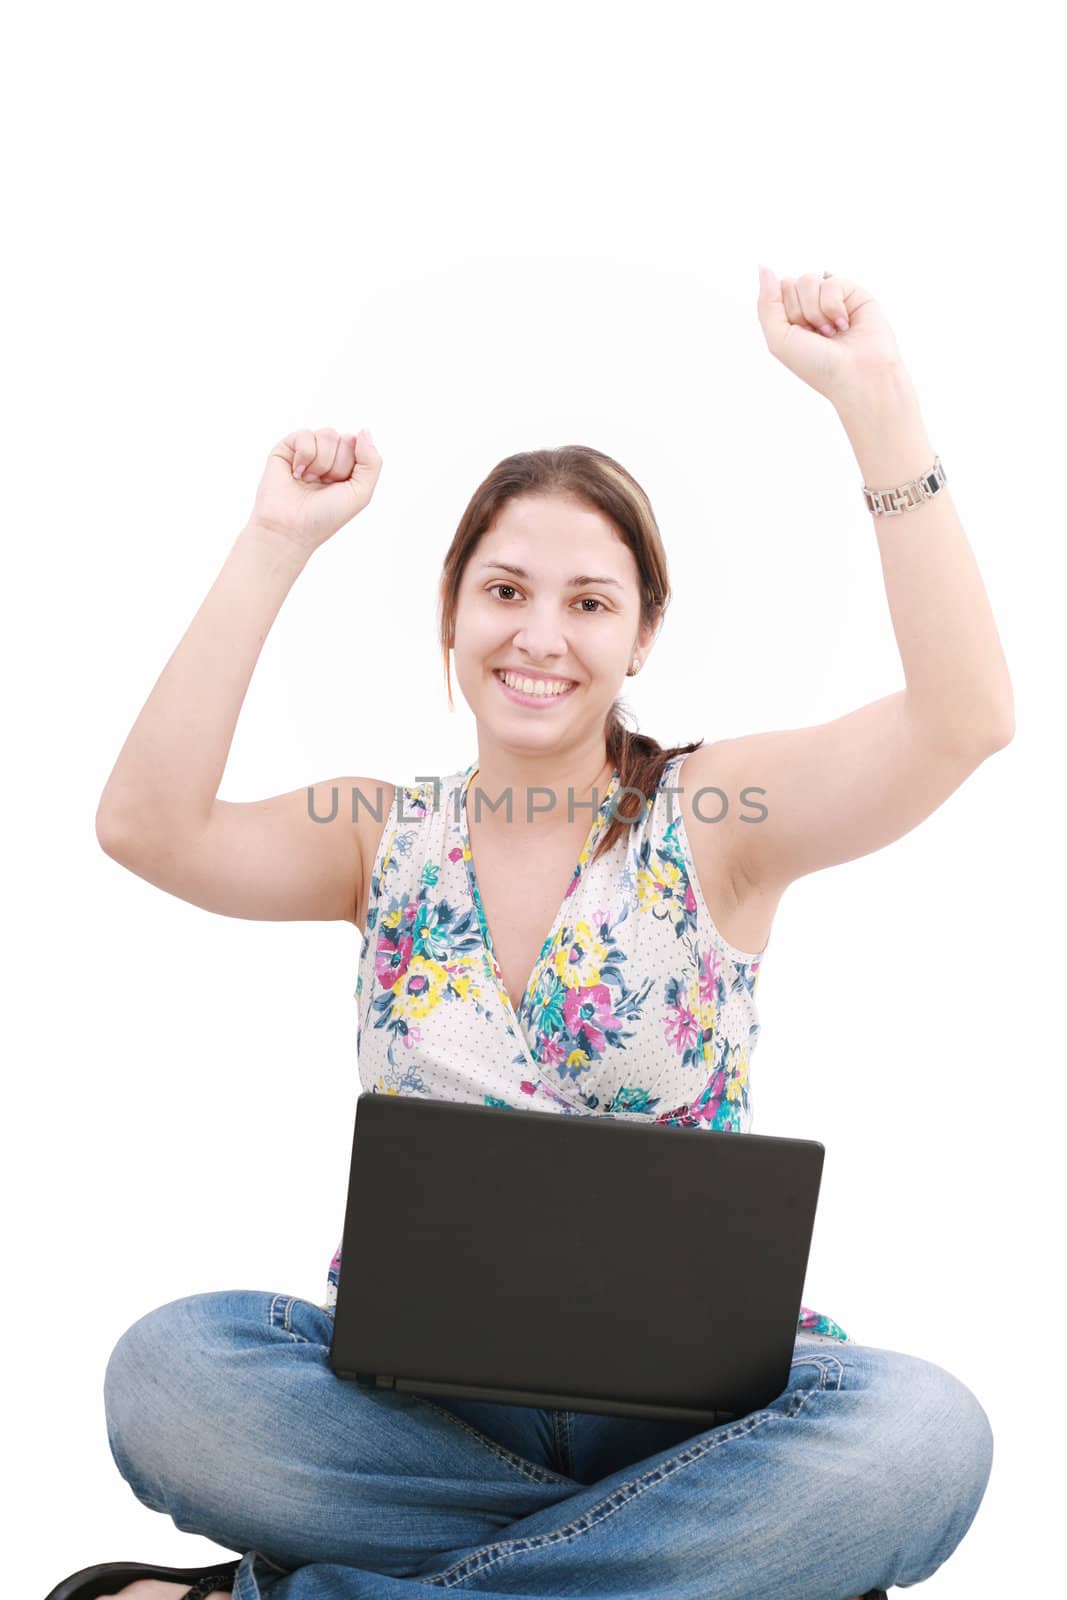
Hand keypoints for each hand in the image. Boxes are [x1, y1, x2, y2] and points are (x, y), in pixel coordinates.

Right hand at [249, 426, 383, 553]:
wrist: (291, 528)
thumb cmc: (325, 516)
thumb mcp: (361, 493)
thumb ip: (372, 462)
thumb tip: (364, 430)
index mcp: (348, 467)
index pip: (360, 445)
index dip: (352, 467)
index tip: (339, 486)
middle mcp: (329, 456)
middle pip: (345, 439)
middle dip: (337, 466)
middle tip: (322, 486)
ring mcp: (308, 450)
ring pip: (327, 434)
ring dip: (321, 463)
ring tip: (308, 481)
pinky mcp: (287, 448)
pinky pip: (305, 435)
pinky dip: (304, 456)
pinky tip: (296, 474)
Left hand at [755, 266, 905, 406]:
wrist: (855, 375)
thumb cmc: (817, 366)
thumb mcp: (779, 339)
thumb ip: (766, 304)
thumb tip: (763, 267)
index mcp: (790, 318)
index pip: (775, 291)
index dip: (784, 313)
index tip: (799, 336)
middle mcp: (809, 306)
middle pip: (789, 283)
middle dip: (799, 312)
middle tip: (816, 335)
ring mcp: (830, 298)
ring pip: (808, 280)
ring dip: (816, 311)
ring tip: (830, 332)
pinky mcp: (851, 292)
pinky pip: (830, 282)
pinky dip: (833, 306)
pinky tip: (844, 324)